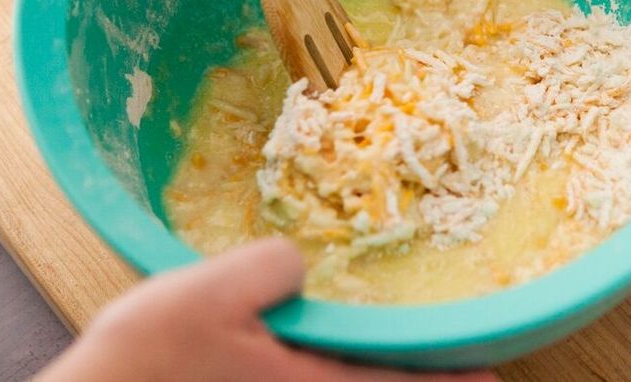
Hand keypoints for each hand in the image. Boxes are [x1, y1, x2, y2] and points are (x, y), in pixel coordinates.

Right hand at [36, 238, 496, 380]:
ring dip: (375, 380)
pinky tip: (316, 361)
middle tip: (460, 368)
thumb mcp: (206, 295)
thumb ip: (268, 268)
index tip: (489, 374)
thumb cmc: (141, 369)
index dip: (452, 381)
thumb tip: (297, 260)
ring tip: (395, 361)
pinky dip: (329, 377)